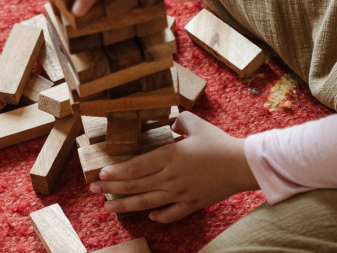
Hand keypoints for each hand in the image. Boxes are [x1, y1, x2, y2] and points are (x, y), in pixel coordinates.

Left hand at [90, 112, 258, 222]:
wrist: (242, 164)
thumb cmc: (220, 142)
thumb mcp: (198, 124)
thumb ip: (181, 120)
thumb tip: (173, 122)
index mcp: (170, 156)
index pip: (136, 166)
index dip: (117, 172)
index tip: (101, 175)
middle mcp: (171, 176)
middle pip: (136, 185)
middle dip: (112, 188)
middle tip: (94, 191)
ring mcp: (181, 193)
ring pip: (147, 202)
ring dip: (126, 205)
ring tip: (109, 207)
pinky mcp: (193, 203)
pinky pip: (172, 214)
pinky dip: (159, 216)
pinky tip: (149, 217)